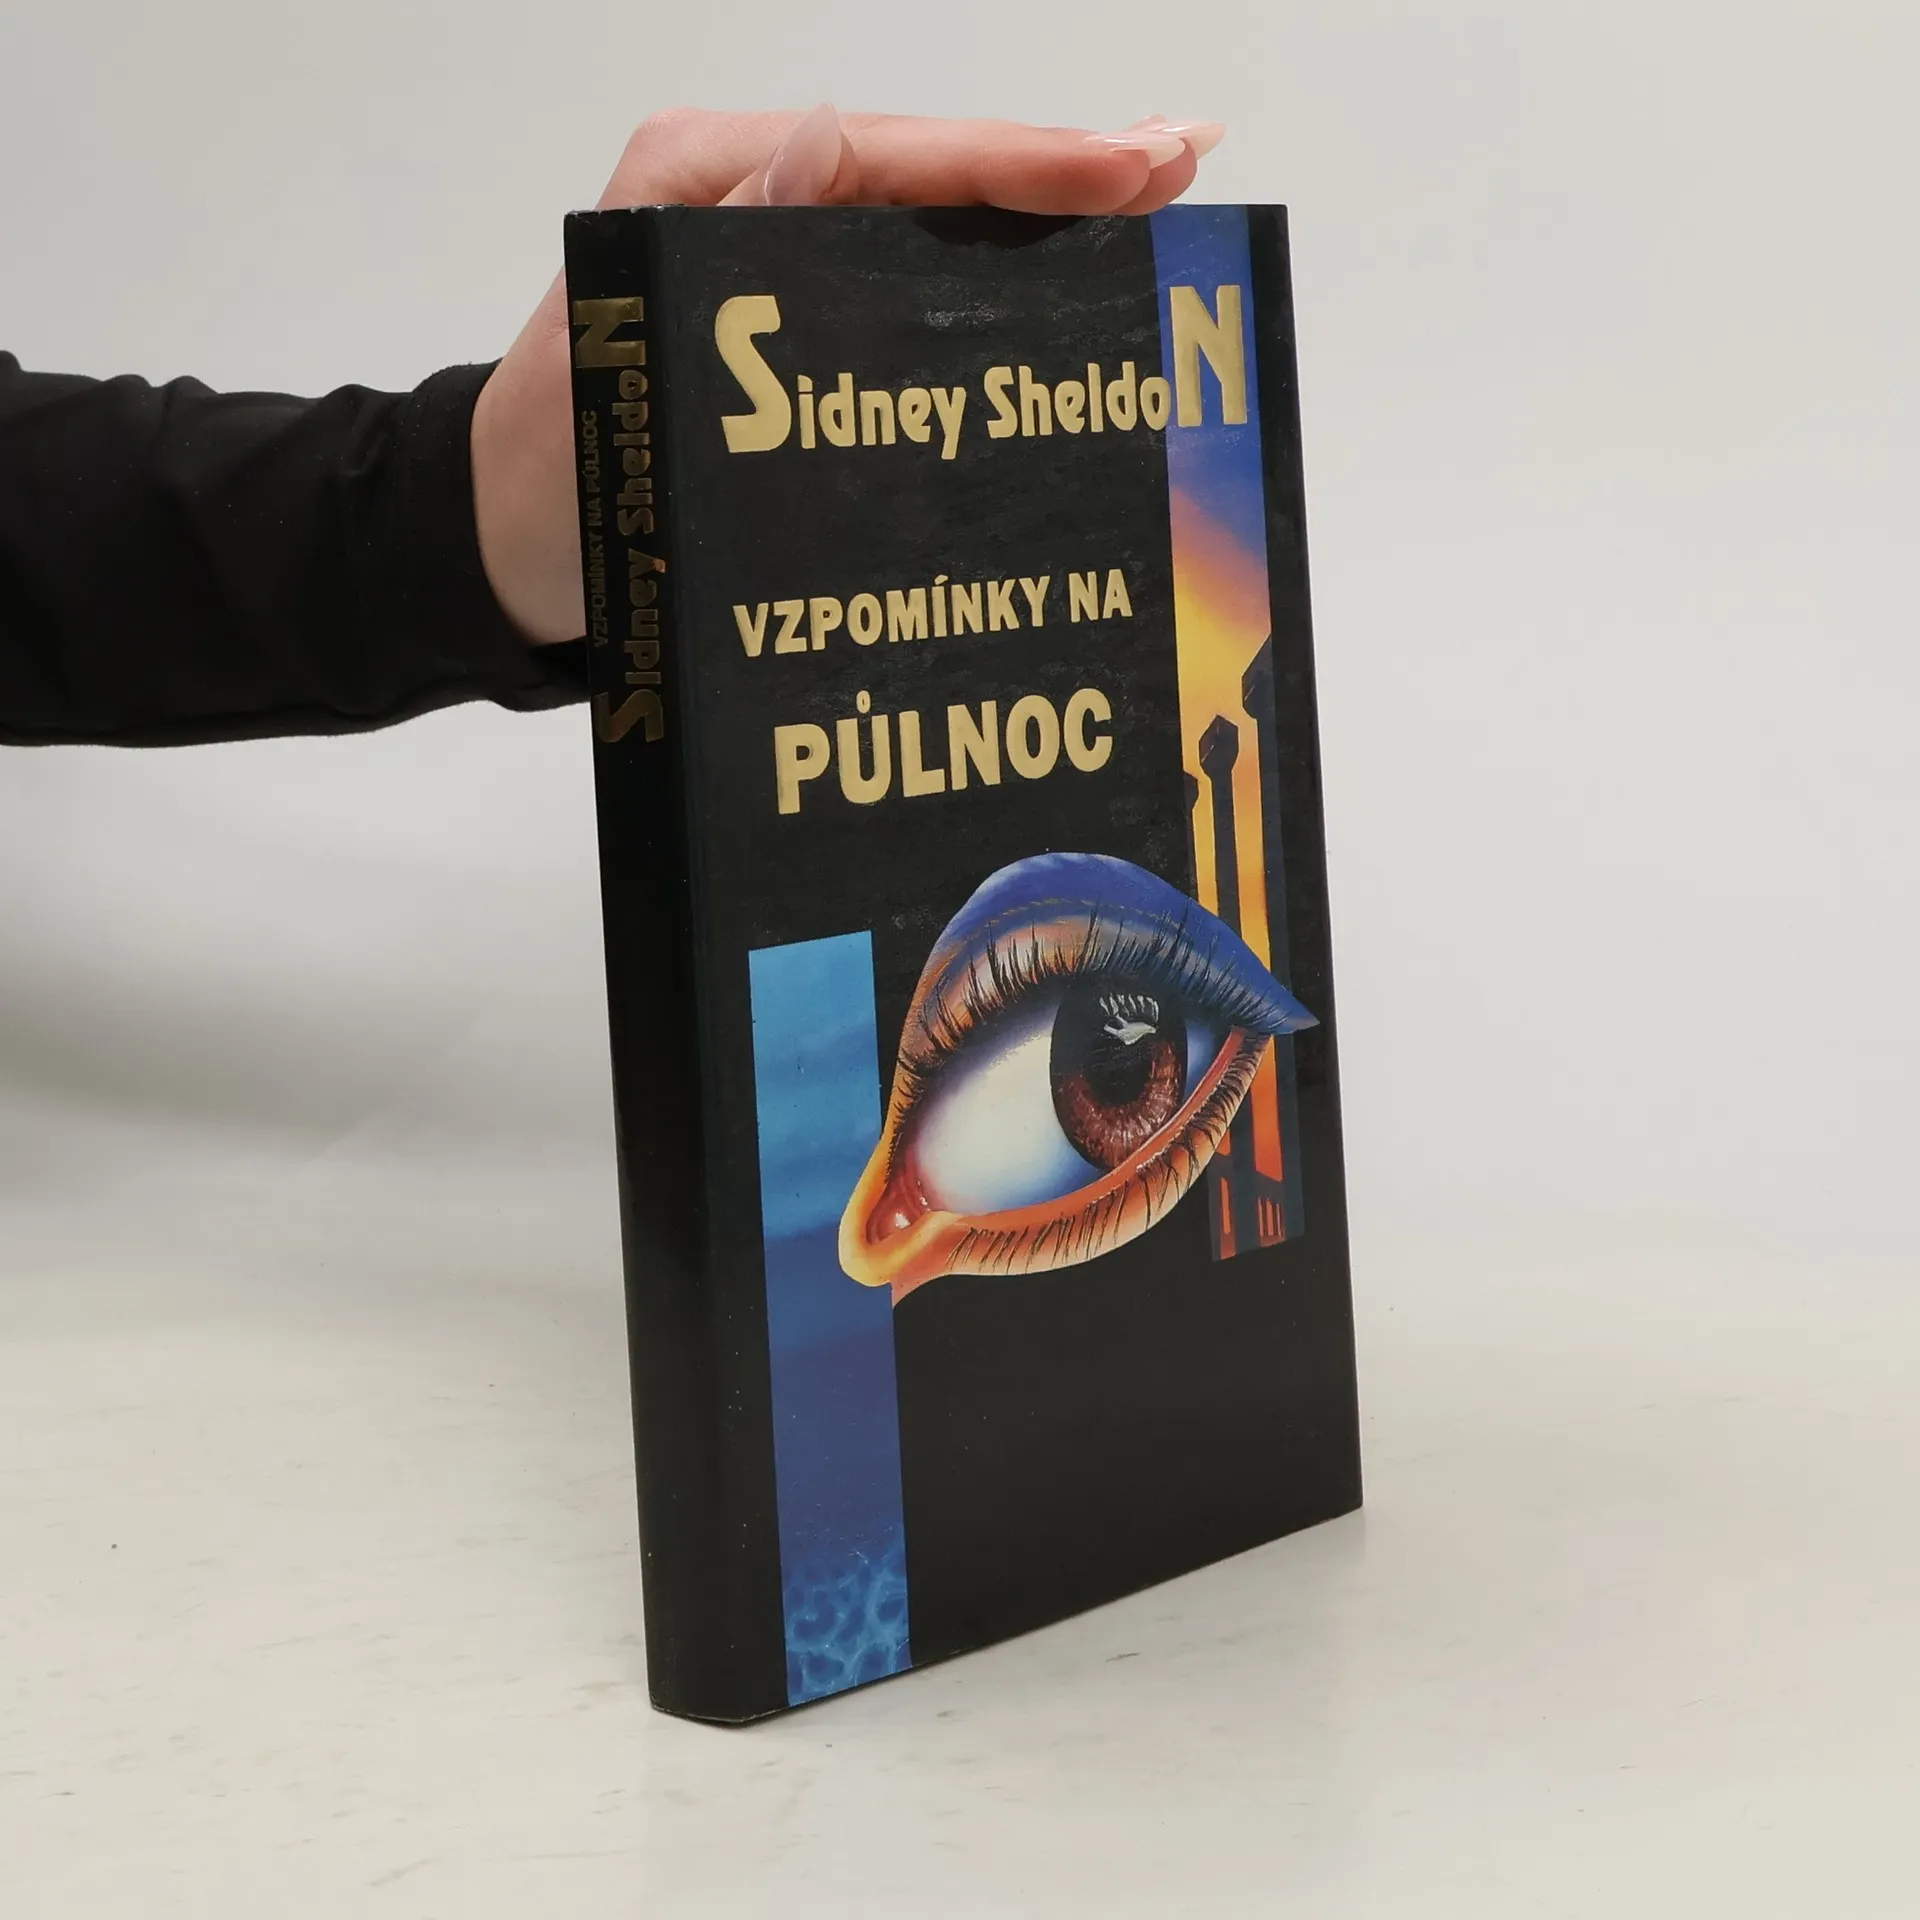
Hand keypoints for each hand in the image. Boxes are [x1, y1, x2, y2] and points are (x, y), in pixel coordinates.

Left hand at [470, 107, 1223, 644]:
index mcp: (703, 180)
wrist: (514, 545)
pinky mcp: (796, 323)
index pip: (891, 154)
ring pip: (932, 223)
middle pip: (931, 172)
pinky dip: (994, 281)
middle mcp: (750, 199)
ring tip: (1158, 204)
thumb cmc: (555, 471)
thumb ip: (725, 244)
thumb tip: (832, 139)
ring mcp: (777, 260)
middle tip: (1184, 162)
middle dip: (1059, 170)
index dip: (1020, 162)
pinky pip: (908, 285)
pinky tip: (1070, 284)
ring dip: (1044, 218)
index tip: (1133, 165)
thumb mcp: (622, 363)